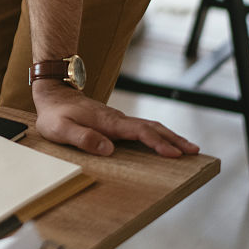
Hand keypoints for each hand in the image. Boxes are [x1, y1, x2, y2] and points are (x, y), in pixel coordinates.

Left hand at [32, 80, 200, 157]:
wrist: (53, 94)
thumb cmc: (54, 115)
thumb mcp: (61, 129)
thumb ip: (83, 138)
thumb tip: (109, 149)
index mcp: (108, 122)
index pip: (139, 132)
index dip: (157, 143)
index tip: (173, 154)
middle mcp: (117, 119)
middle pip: (152, 127)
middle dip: (174, 139)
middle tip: (195, 151)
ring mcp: (118, 120)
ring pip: (149, 126)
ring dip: (170, 137)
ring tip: (188, 149)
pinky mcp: (116, 123)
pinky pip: (142, 128)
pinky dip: (158, 135)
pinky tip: (163, 143)